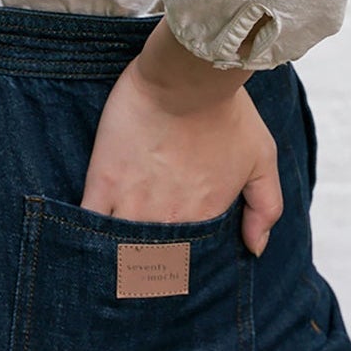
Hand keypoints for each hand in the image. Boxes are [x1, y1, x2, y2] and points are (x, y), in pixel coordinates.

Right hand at [79, 21, 282, 256]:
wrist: (187, 77)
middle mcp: (167, 219)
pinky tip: (85, 240)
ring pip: (118, 250)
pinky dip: (87, 234)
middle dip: (144, 273)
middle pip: (150, 264)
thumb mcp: (261, 157)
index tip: (169, 273)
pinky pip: (89, 222)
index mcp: (203, 218)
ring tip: (109, 266)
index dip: (177, 271)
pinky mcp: (104, 181)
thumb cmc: (226, 111)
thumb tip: (256, 248)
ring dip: (115, 259)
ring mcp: (132, 203)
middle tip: (138, 273)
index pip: (187, 264)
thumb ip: (265, 207)